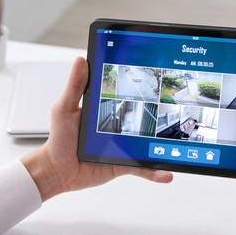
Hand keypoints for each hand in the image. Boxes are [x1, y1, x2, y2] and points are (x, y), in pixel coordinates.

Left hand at [22, 57, 172, 200]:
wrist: (58, 171)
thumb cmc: (59, 139)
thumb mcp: (65, 109)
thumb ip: (75, 87)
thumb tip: (81, 60)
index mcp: (106, 109)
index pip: (127, 95)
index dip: (141, 87)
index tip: (157, 78)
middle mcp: (118, 126)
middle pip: (144, 120)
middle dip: (160, 117)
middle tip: (178, 111)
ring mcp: (122, 146)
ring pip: (148, 145)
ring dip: (163, 148)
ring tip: (177, 147)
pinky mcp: (123, 164)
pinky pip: (142, 168)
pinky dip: (154, 172)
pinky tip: (166, 174)